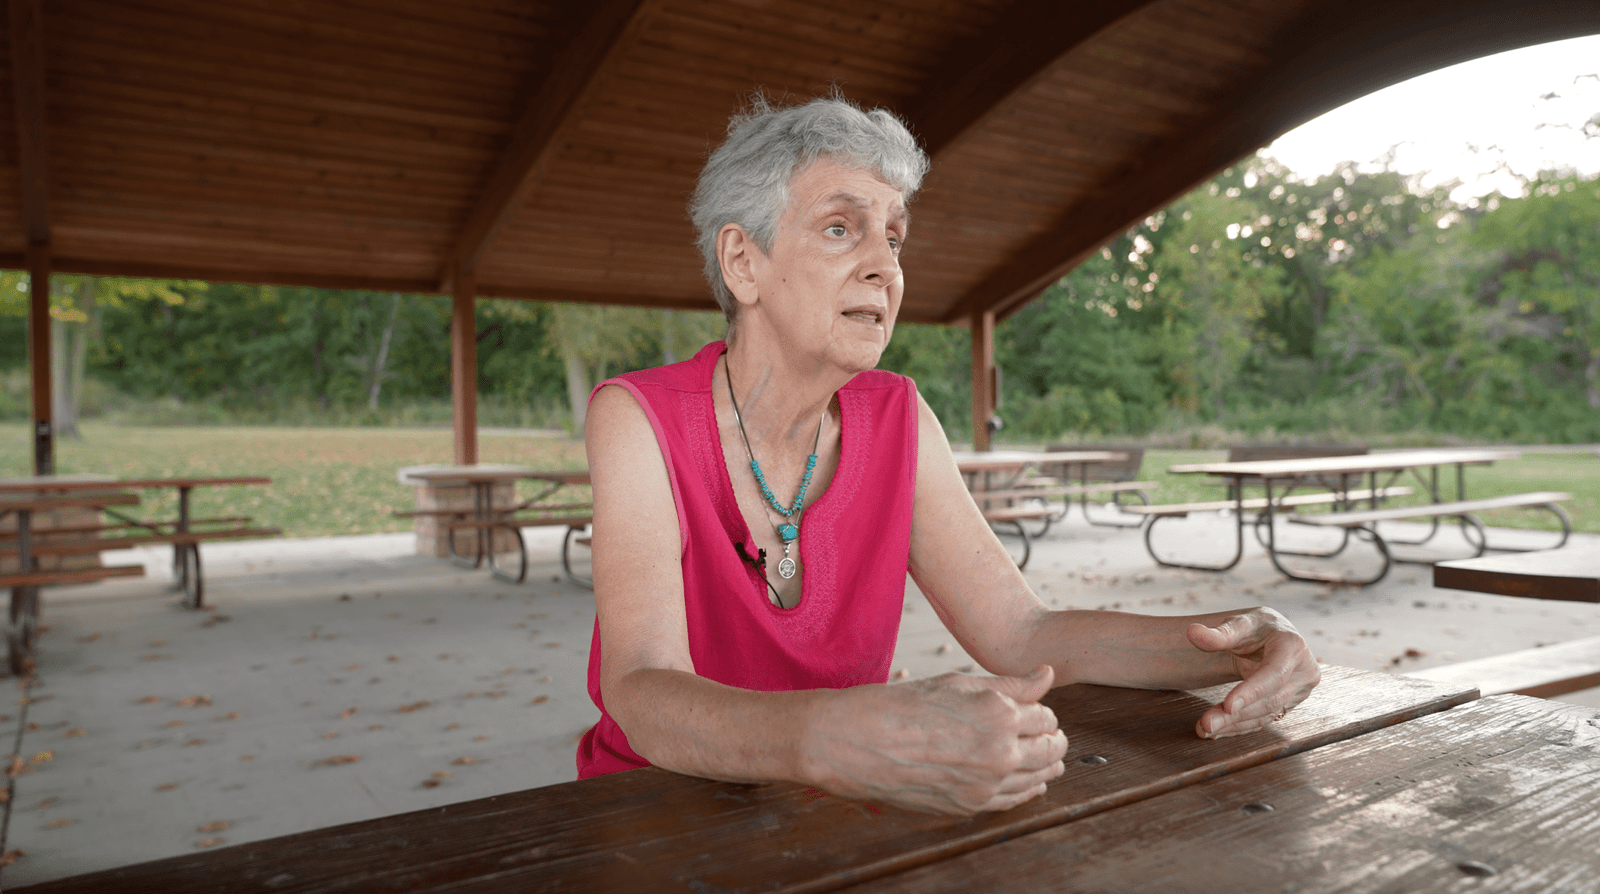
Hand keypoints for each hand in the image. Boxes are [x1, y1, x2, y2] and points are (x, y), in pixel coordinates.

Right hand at [800, 665, 1068, 815]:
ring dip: (1046, 767)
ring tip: (1047, 759)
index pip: (1046, 716)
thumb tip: (1048, 675)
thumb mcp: (958, 683)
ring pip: (1039, 778)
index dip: (1042, 712)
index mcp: (997, 713)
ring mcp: (985, 784)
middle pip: (1050, 749)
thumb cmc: (903, 705)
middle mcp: (999, 751)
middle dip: (1053, 740)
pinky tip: (1028, 782)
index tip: (1036, 711)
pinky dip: (1028, 790)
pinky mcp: (970, 806)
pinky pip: (1014, 801)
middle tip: (1050, 735)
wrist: (857, 742)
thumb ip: (1009, 685)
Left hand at [1186, 608, 1320, 738]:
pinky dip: (1239, 726)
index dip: (1252, 691)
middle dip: (1237, 715)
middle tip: (1207, 724)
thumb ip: (1219, 632)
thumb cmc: (1257, 627)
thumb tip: (1192, 632)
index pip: (1274, 674)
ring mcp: (1299, 691)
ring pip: (1266, 714)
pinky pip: (1263, 719)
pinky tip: (1217, 731)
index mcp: (1293, 646)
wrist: (1273, 635)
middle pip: (1269, 700)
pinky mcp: (1288, 704)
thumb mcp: (1240, 623)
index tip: (1228, 706)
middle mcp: (1303, 671)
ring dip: (1234, 724)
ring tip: (1205, 728)